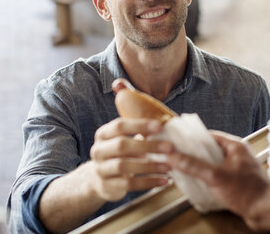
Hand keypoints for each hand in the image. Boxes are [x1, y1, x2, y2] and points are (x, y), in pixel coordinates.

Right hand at [89, 78, 172, 201]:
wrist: (99, 178)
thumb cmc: (117, 149)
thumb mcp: (119, 132)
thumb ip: (123, 109)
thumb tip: (119, 82)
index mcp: (103, 134)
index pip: (119, 126)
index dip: (139, 125)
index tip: (160, 126)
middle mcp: (98, 151)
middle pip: (122, 146)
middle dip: (148, 146)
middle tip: (170, 148)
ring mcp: (102, 170)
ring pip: (125, 167)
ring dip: (150, 166)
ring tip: (169, 165)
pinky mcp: (108, 187)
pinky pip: (129, 185)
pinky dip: (149, 183)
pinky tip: (164, 180)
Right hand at [167, 131, 268, 217]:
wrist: (266, 210)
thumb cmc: (250, 192)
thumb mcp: (216, 176)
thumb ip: (194, 166)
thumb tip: (176, 157)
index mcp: (235, 146)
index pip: (209, 136)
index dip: (192, 139)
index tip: (179, 142)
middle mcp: (236, 155)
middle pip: (209, 150)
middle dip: (194, 155)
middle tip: (179, 157)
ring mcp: (236, 168)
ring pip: (212, 163)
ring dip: (200, 167)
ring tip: (186, 170)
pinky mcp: (235, 181)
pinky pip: (217, 175)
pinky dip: (207, 177)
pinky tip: (199, 183)